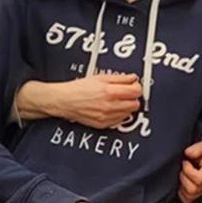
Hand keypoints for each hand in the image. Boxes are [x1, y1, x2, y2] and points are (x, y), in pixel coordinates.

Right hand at [21, 74, 143, 128]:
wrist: (64, 101)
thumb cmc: (78, 88)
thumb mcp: (100, 77)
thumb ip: (119, 78)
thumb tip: (132, 78)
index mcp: (109, 92)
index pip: (136, 92)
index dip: (137, 87)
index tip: (134, 85)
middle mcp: (109, 106)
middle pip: (135, 104)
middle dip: (132, 97)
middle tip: (126, 93)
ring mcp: (107, 117)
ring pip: (129, 113)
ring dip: (126, 106)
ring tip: (117, 100)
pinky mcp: (103, 125)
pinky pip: (119, 120)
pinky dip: (119, 114)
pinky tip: (111, 108)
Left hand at [178, 141, 201, 202]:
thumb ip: (197, 148)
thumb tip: (188, 153)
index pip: (198, 179)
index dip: (188, 170)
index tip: (185, 161)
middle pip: (192, 189)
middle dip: (183, 177)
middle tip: (182, 168)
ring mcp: (201, 192)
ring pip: (188, 195)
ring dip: (182, 184)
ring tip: (182, 174)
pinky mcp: (195, 197)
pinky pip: (185, 199)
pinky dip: (181, 192)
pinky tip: (182, 182)